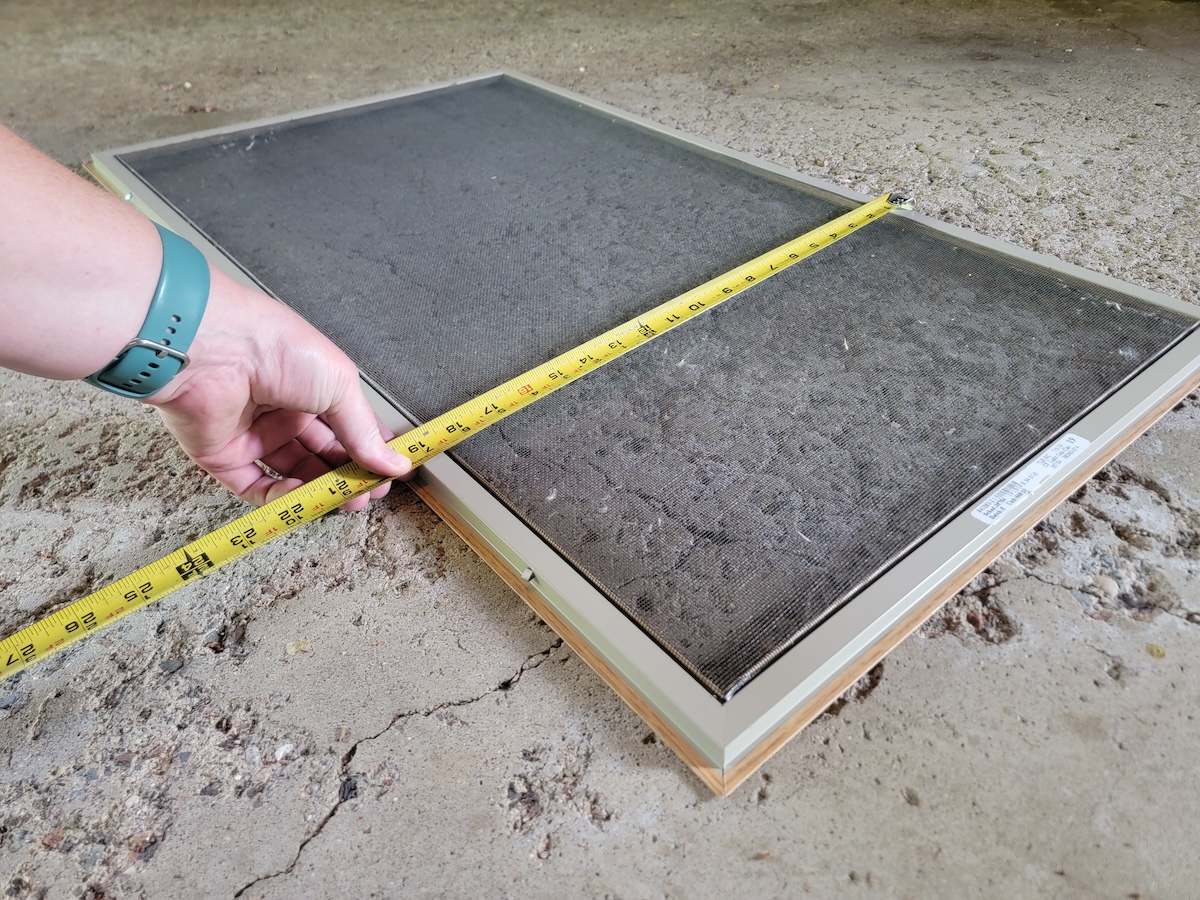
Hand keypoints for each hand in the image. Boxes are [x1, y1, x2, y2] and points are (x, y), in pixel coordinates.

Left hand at [146, 267, 410, 509]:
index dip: (370, 450)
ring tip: (346, 499)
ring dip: (320, 490)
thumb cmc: (276, 347)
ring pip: (293, 473)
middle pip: (322, 454)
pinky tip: (303, 495)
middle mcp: (283, 410)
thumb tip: (394, 464)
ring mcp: (254, 434)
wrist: (212, 349)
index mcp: (312, 386)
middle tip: (369, 492)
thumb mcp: (339, 385)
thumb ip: (364, 432)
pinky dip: (281, 497)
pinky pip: (256, 486)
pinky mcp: (224, 456)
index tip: (391, 472)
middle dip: (348, 475)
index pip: (348, 426)